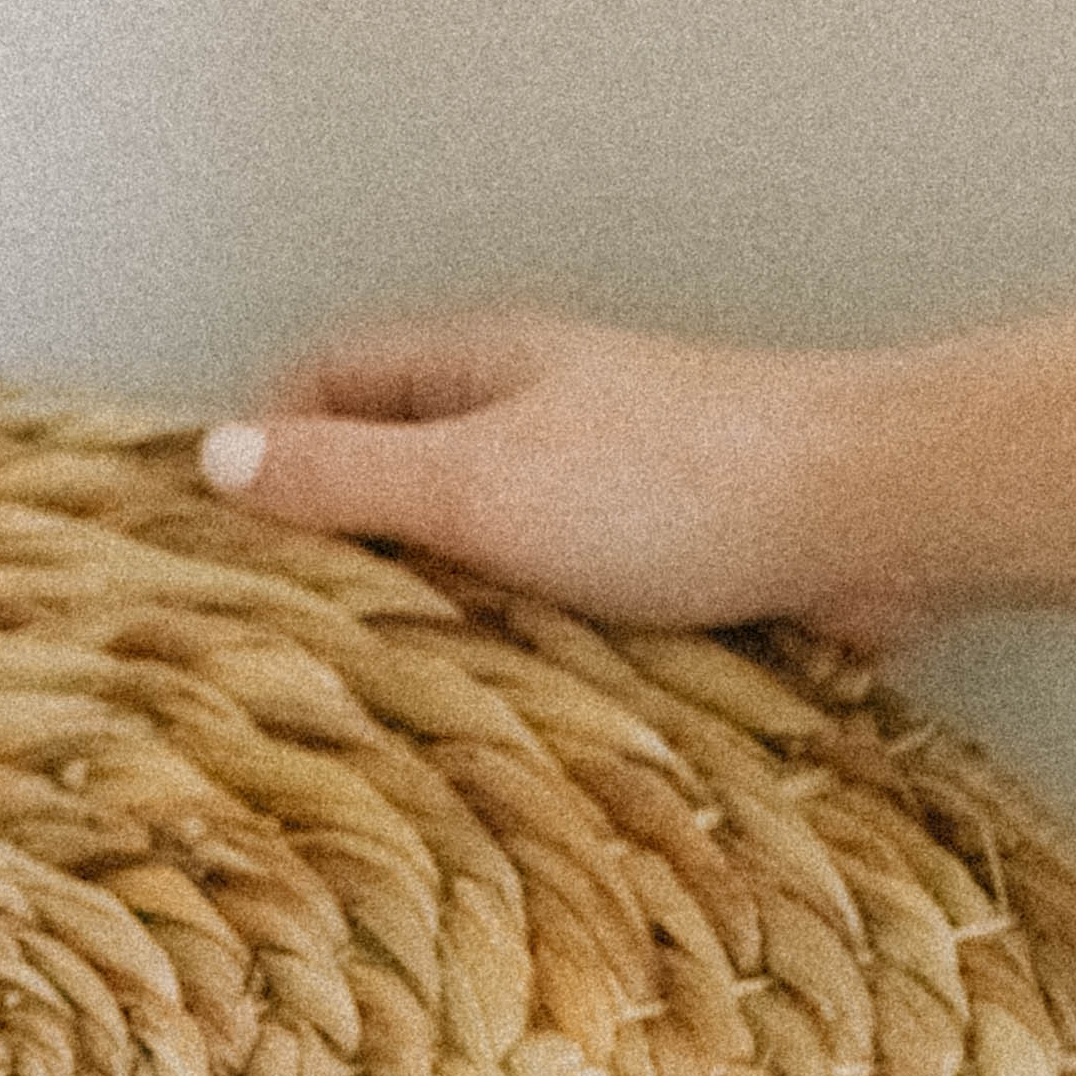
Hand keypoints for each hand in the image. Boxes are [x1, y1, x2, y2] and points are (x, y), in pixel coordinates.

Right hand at [198, 307, 935, 648]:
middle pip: (392, 464)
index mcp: (476, 367)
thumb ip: (345, 480)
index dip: (260, 443)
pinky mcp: (660, 561)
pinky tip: (487, 708)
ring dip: (424, 608)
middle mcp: (532, 413)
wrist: (869, 513)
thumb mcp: (473, 484)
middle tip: (262, 638)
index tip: (205, 538)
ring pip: (472, 544)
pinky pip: (549, 603)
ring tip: (360, 694)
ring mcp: (598, 486)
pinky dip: (510, 648)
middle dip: (330, 541)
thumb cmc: (671, 485)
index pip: (326, 380)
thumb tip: (213, 460)